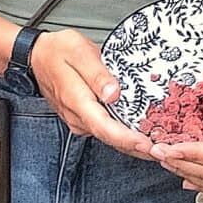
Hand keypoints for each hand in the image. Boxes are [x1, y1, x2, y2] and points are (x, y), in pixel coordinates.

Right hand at [26, 29, 153, 159]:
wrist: (37, 56)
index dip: (127, 139)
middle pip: (110, 138)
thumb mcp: (78, 51)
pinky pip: (106, 131)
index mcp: (77, 100)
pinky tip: (141, 135)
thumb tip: (113, 93)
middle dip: (138, 148)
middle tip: (165, 152)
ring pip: (109, 137)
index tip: (148, 145)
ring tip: (159, 147)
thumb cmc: (58, 51)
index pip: (104, 127)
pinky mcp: (83, 119)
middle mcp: (78, 116)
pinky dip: (124, 136)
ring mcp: (79, 120)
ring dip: (133, 144)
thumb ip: (97, 73)